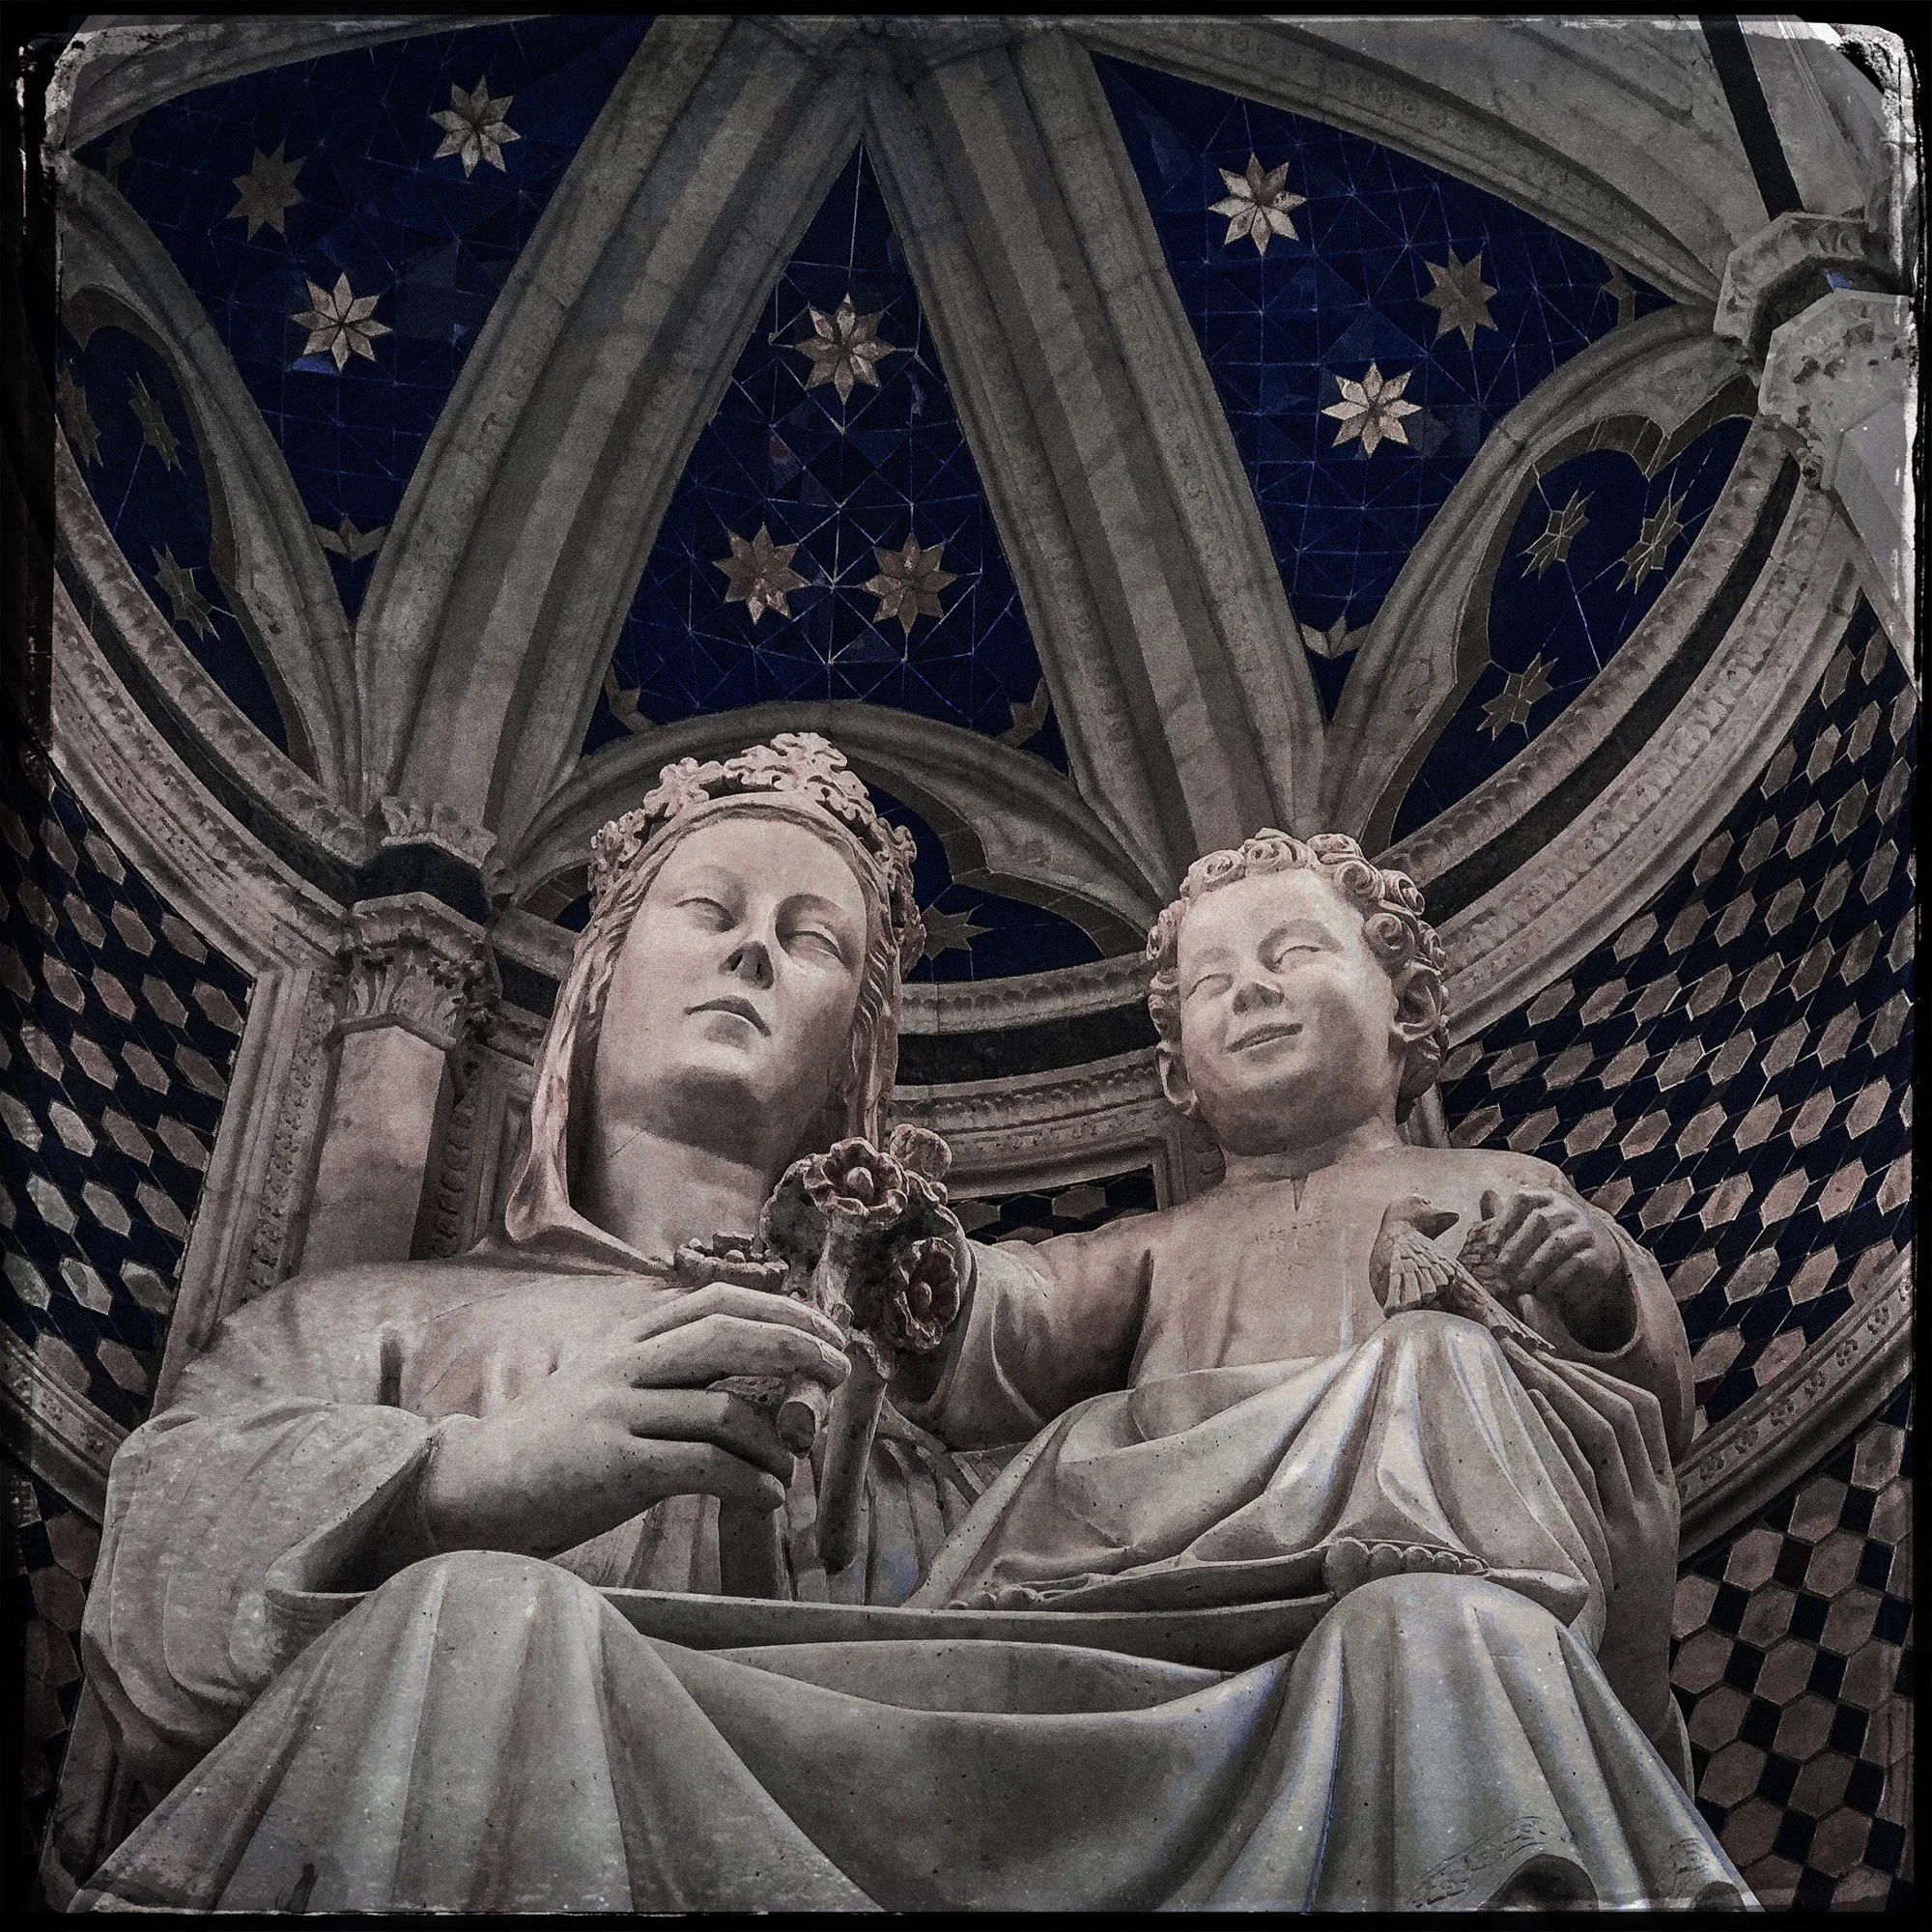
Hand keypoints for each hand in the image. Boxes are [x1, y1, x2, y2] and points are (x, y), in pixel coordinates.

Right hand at [410, 1284, 848, 1559]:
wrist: (469, 1492)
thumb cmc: (548, 1448)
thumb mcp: (603, 1388)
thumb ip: (663, 1373)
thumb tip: (747, 1378)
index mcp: (625, 1341)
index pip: (714, 1302)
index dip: (780, 1308)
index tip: (825, 1329)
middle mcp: (623, 1366)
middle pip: (727, 1335)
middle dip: (795, 1348)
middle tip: (839, 1372)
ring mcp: (616, 1414)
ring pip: (724, 1409)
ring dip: (776, 1443)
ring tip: (792, 1469)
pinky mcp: (613, 1468)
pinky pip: (704, 1466)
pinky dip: (751, 1482)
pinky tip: (769, 1499)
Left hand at [1482, 1186, 1632, 1350]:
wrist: (1595, 1249)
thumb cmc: (1550, 1235)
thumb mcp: (1530, 1221)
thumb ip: (1507, 1214)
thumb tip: (1485, 1195)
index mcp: (1546, 1196)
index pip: (1522, 1199)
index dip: (1504, 1222)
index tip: (1491, 1246)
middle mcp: (1566, 1208)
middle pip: (1539, 1221)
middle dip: (1517, 1247)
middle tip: (1501, 1270)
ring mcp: (1584, 1228)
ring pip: (1557, 1243)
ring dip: (1534, 1265)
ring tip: (1518, 1284)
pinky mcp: (1596, 1252)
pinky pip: (1575, 1263)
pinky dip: (1555, 1279)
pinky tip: (1540, 1291)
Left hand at [1500, 1339, 1678, 1738]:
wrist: (1633, 1673)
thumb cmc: (1612, 1603)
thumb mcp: (1619, 1541)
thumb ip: (1600, 1495)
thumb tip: (1545, 1443)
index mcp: (1660, 1494)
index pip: (1640, 1410)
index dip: (1593, 1373)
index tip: (1543, 1349)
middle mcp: (1655, 1501)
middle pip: (1623, 1410)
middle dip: (1569, 1369)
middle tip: (1514, 1340)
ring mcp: (1640, 1522)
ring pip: (1610, 1431)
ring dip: (1560, 1386)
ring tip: (1514, 1358)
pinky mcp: (1619, 1547)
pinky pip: (1592, 1474)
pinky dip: (1564, 1432)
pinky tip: (1532, 1404)